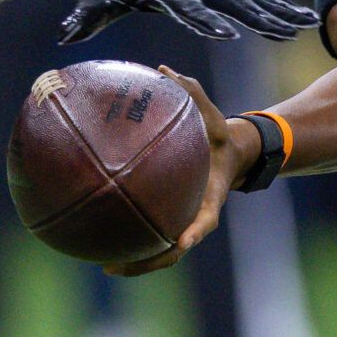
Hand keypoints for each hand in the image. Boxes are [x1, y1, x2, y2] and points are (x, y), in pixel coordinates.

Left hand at [61, 0, 318, 43]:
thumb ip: (82, 16)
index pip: (187, 7)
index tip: (228, 34)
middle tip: (287, 34)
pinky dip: (277, 3)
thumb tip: (64, 34)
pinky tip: (300, 17)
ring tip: (309, 25)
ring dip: (280, 10)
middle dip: (260, 16)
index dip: (205, 19)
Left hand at [104, 67, 253, 277]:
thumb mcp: (213, 114)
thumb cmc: (219, 135)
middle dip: (149, 262)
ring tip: (105, 267)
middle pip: (174, 250)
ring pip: (161, 252)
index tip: (182, 241)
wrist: (233, 155)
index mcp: (211, 199)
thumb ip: (191, 92)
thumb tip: (163, 68)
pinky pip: (151, 235)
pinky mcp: (173, 220)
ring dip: (137, 264)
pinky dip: (133, 243)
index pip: (205, 221)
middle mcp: (197, 217)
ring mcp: (185, 223)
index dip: (193, 232)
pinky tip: (103, 240)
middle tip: (116, 267)